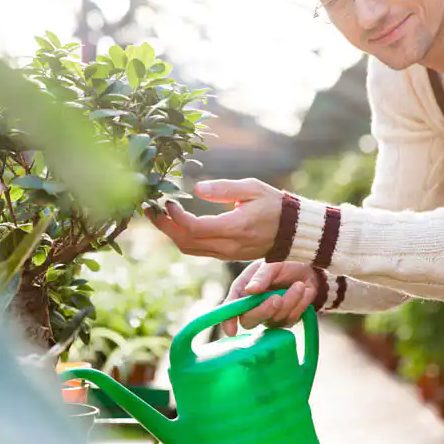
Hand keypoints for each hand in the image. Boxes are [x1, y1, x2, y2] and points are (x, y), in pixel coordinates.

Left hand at [147, 178, 282, 261]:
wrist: (293, 231)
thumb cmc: (274, 204)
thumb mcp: (252, 188)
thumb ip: (224, 189)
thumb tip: (197, 189)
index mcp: (235, 228)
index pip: (194, 228)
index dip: (175, 217)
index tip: (168, 202)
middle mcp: (229, 245)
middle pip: (186, 242)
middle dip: (164, 227)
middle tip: (150, 209)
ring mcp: (227, 254)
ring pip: (190, 249)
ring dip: (170, 234)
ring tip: (158, 216)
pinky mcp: (227, 255)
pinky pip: (198, 250)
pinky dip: (183, 238)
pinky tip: (176, 223)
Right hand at [220, 260, 320, 336]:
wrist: (305, 267)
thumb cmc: (283, 263)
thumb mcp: (271, 264)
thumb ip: (261, 277)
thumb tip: (250, 290)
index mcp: (242, 290)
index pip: (230, 309)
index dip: (228, 321)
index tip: (231, 330)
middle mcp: (252, 307)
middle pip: (249, 321)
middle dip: (263, 311)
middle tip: (277, 298)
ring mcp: (269, 316)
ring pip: (274, 319)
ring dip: (289, 301)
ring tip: (298, 285)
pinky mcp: (286, 320)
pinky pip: (291, 319)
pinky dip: (299, 304)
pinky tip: (302, 290)